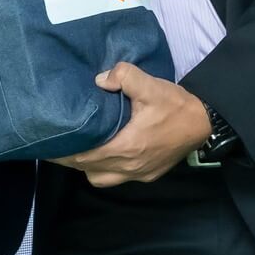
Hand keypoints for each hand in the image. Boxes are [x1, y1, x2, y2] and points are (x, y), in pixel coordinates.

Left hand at [50, 63, 212, 186]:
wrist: (204, 123)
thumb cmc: (176, 106)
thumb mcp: (150, 85)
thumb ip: (123, 76)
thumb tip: (99, 80)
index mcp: (127, 147)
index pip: (85, 156)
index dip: (65, 152)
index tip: (49, 144)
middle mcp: (130, 166)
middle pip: (88, 169)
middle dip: (70, 160)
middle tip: (55, 145)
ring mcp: (140, 173)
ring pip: (101, 178)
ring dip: (87, 167)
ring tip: (79, 149)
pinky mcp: (149, 175)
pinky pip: (117, 178)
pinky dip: (105, 169)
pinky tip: (104, 153)